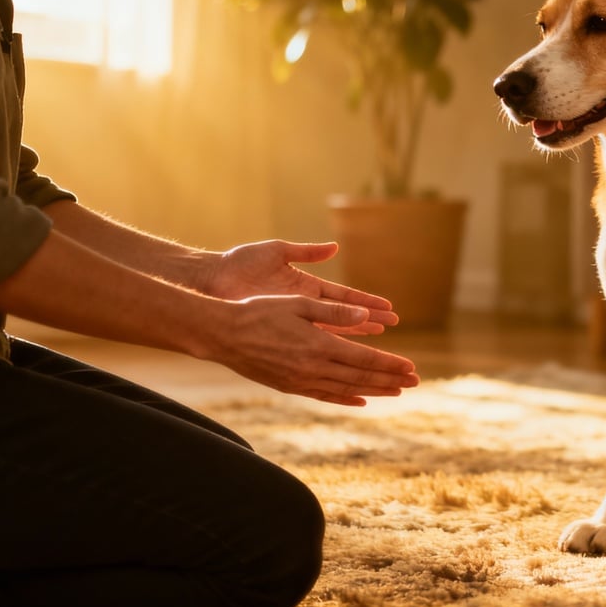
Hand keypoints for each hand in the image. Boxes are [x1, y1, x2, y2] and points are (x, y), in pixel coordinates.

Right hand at [203, 294, 418, 406]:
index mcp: (319, 345)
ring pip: (346, 389)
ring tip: (397, 391)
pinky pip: (324, 396)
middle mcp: (312, 368)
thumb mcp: (298, 303)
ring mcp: (301, 380)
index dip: (390, 364)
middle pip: (361, 377)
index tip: (411, 367)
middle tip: (416, 381)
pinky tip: (360, 400)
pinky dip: (345, 399)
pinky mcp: (289, 386)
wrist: (223, 334)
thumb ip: (333, 312)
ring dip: (374, 390)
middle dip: (391, 379)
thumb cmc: (259, 311)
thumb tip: (365, 315)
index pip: (364, 359)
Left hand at [204, 240, 394, 335]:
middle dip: (370, 322)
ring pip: (333, 333)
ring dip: (357, 339)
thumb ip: (306, 251)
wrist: (211, 282)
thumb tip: (334, 248)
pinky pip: (311, 345)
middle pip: (345, 317)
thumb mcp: (276, 251)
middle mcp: (303, 307)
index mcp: (306, 286)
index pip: (345, 297)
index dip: (367, 303)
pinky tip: (344, 359)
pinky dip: (329, 351)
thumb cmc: (240, 264)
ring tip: (380, 343)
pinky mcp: (280, 333)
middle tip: (394, 328)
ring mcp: (293, 322)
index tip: (389, 308)